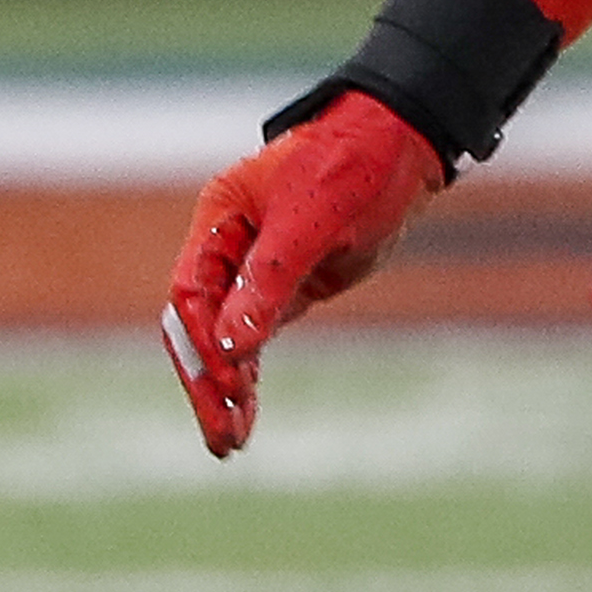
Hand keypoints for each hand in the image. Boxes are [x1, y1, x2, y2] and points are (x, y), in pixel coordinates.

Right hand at [159, 94, 442, 453]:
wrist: (401, 148)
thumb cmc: (352, 167)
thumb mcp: (312, 222)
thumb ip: (269, 281)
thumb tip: (229, 345)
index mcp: (219, 218)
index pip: (191, 293)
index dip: (206, 344)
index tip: (231, 387)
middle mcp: (228, 246)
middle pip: (199, 325)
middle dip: (208, 383)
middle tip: (221, 439)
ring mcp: (255, 270)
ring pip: (226, 339)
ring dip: (227, 389)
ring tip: (230, 443)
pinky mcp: (287, 288)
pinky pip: (256, 338)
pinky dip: (251, 375)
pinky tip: (247, 412)